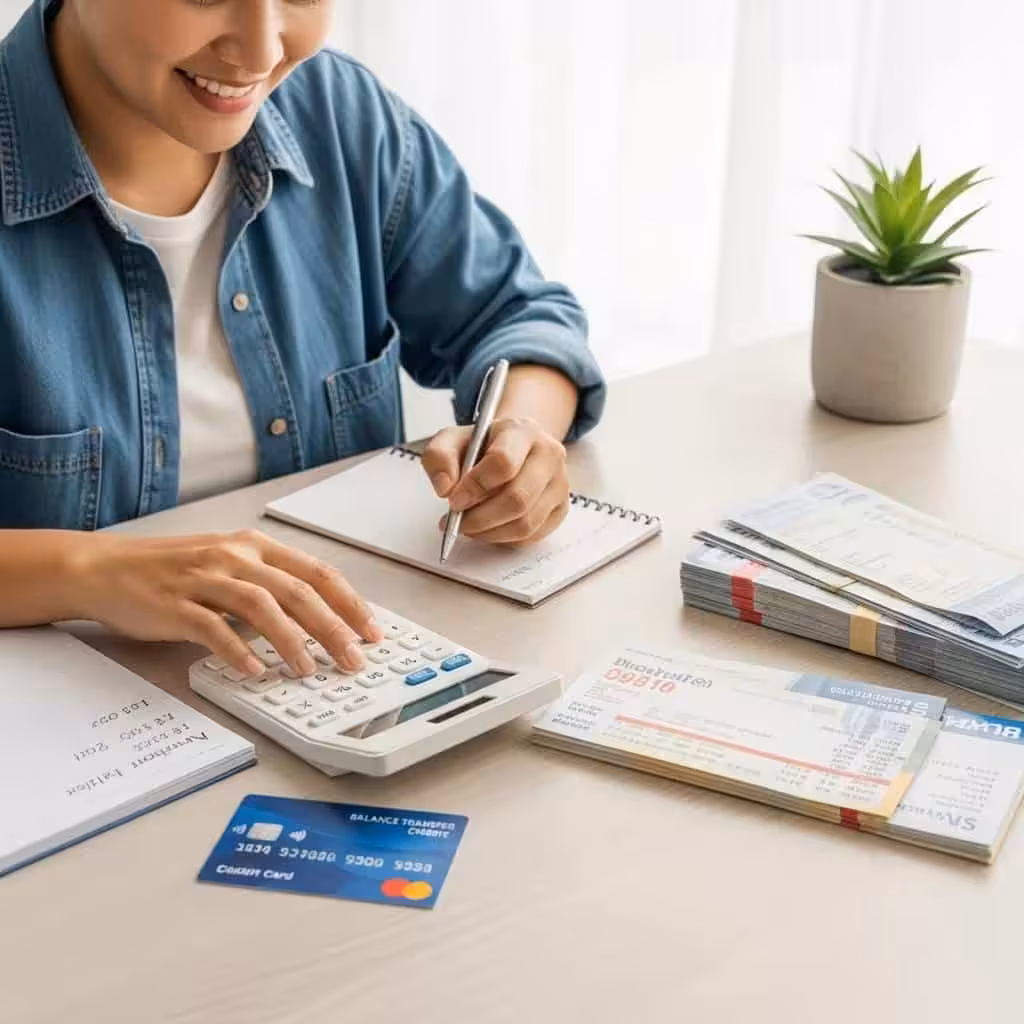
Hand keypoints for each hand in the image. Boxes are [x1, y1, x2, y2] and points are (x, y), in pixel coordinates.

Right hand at [69, 530, 382, 676]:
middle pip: (298, 592)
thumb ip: (269, 586)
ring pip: (262, 607)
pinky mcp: (175, 604)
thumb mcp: (228, 565)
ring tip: (309, 670)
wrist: (105, 567)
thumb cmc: (172, 571)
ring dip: (291, 641)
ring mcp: (204, 579)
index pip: (317, 573)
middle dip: (332, 628)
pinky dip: (238, 651)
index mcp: (255, 547)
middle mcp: (235, 557)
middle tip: (353, 659)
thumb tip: (317, 622)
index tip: (371, 631)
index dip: (349, 603)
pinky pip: (213, 628)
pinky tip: (254, 671)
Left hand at [422, 417, 569, 545]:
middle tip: (456, 521)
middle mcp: (549, 455)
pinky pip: (531, 536)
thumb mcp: (452, 440)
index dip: (475, 487)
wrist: (513, 449)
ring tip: (468, 526)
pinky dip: (503, 539)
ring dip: (489, 532)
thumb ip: (439, 457)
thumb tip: (445, 487)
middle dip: (480, 517)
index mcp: (523, 431)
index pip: (503, 462)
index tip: (454, 500)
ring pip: (525, 523)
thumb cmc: (483, 446)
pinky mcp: (560, 508)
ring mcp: (559, 484)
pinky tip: (487, 529)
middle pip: (517, 499)